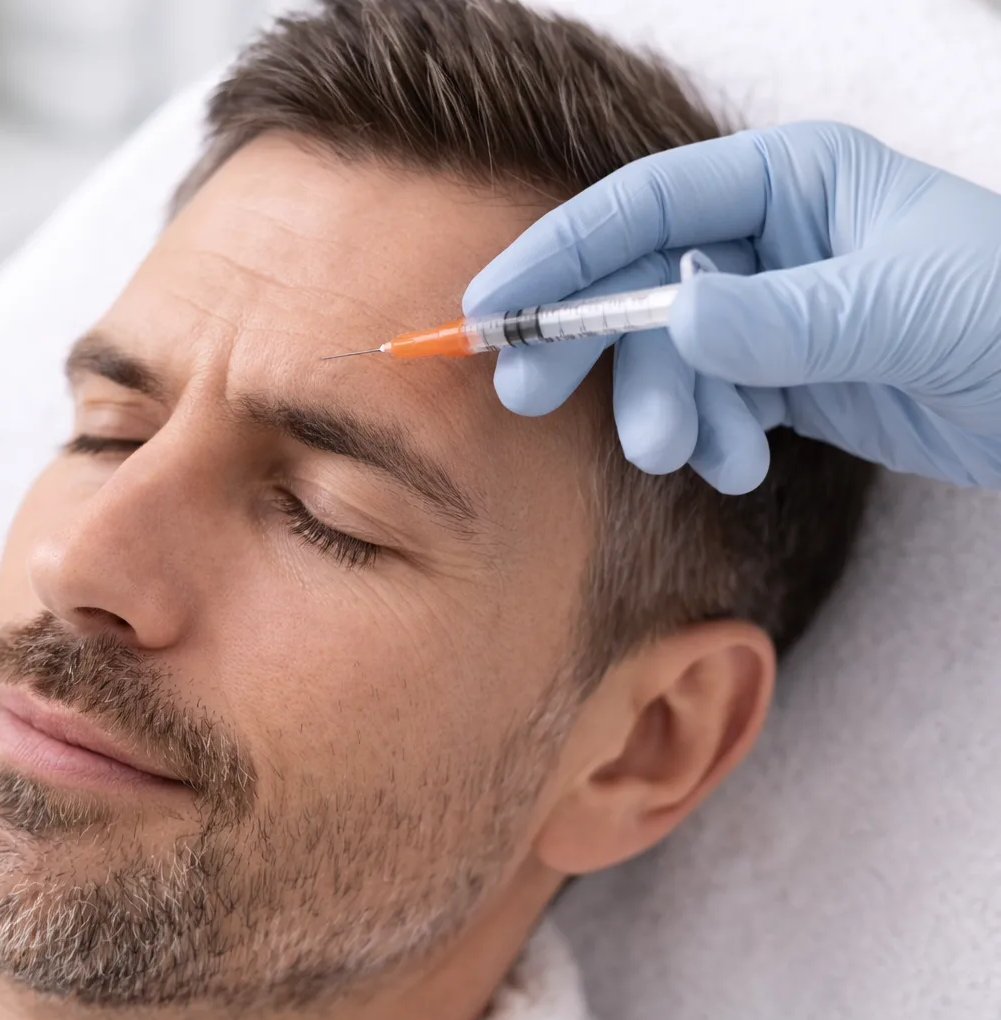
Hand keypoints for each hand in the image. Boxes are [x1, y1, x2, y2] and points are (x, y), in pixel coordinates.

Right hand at [463, 121, 1000, 493]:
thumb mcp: (901, 310)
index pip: (642, 204)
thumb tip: (673, 319)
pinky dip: (707, 436)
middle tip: (530, 398)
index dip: (557, 252)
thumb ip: (782, 318)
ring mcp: (772, 305)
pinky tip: (741, 464)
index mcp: (790, 180)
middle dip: (590, 344)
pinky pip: (707, 399)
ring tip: (691, 456)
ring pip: (666, 354)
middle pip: (633, 279)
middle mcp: (768, 235)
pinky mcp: (785, 371)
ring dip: (662, 409)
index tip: (492, 308)